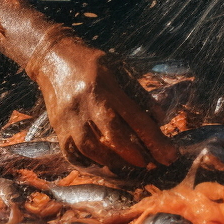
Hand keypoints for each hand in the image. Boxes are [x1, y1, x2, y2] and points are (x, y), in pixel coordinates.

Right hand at [25, 31, 177, 170]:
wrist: (52, 57)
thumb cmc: (93, 63)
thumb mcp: (120, 70)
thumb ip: (139, 94)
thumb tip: (160, 120)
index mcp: (106, 87)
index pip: (136, 119)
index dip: (155, 141)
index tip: (170, 156)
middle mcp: (87, 102)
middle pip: (114, 136)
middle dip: (136, 156)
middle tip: (151, 165)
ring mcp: (69, 116)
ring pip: (91, 148)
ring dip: (113, 162)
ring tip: (129, 167)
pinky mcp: (57, 126)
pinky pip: (72, 152)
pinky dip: (88, 163)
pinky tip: (102, 165)